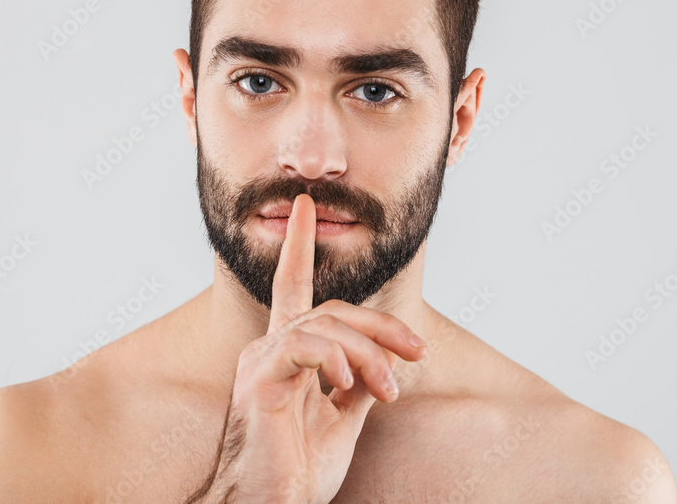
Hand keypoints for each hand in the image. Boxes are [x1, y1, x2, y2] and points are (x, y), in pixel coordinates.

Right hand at [190, 193, 428, 503]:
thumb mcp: (342, 419)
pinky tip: (348, 384)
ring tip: (389, 389)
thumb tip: (385, 359)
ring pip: (325, 324)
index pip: (293, 287)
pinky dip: (335, 360)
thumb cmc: (298, 470)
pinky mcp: (259, 380)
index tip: (305, 206)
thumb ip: (359, 382)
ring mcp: (261, 362)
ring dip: (369, 353)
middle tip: (418, 352)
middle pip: (333, 309)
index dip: (299, 245)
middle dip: (382, 326)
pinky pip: (303, 347)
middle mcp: (269, 348)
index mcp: (287, 353)